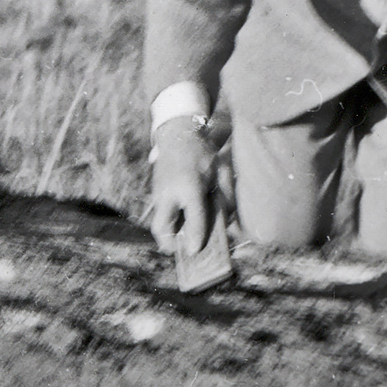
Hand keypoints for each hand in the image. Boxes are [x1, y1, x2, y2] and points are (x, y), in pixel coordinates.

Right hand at [148, 116, 223, 253]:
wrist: (177, 135)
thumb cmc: (203, 154)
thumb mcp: (220, 172)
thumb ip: (226, 197)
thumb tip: (230, 222)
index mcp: (189, 186)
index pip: (193, 217)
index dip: (196, 237)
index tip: (196, 251)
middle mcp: (169, 193)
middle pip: (162, 227)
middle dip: (171, 243)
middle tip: (184, 248)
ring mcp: (159, 194)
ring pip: (158, 225)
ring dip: (169, 236)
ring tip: (183, 240)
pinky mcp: (155, 194)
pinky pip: (159, 216)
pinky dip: (169, 225)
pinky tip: (181, 226)